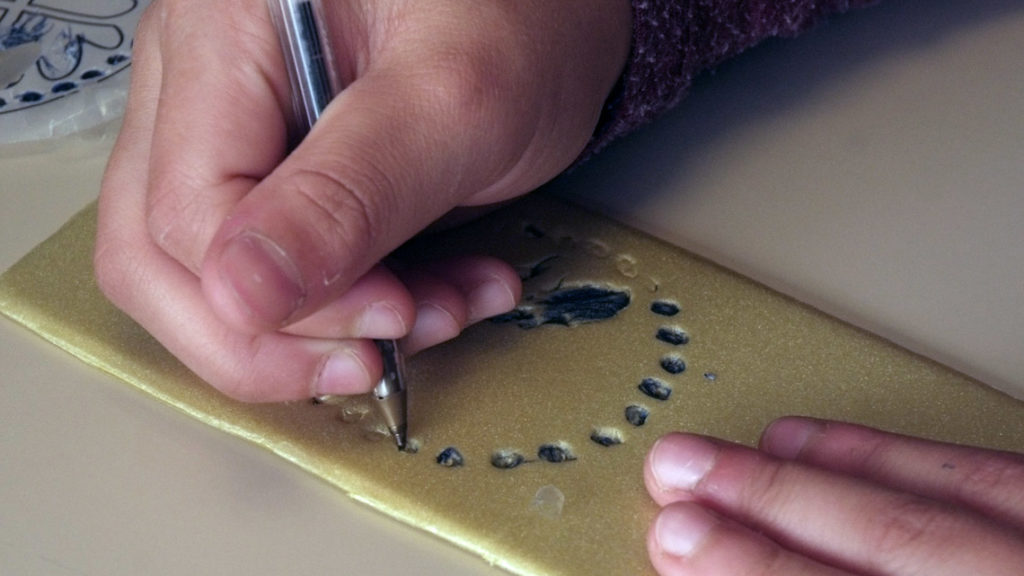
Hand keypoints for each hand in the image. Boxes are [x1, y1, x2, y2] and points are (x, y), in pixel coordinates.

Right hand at [94, 0, 630, 400]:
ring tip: (442, 312)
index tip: (387, 319)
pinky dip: (361, 302)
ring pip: (221, 273)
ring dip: (329, 328)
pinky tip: (439, 293)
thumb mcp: (456, 104)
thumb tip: (242, 293)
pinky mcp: (286, 164)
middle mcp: (204, 76)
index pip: (187, 212)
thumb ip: (349, 195)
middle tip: (378, 356)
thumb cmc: (523, 11)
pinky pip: (282, 263)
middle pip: (164, 253)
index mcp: (222, 33)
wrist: (559, 4)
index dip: (280, 298)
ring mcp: (238, 123)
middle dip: (275, 336)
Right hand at [644, 417, 1023, 574]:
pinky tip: (829, 443)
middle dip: (769, 506)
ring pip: (938, 506)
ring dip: (820, 473)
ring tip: (738, 452)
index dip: (755, 572)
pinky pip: (989, 478)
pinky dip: (896, 455)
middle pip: (894, 545)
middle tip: (682, 475)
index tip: (683, 544)